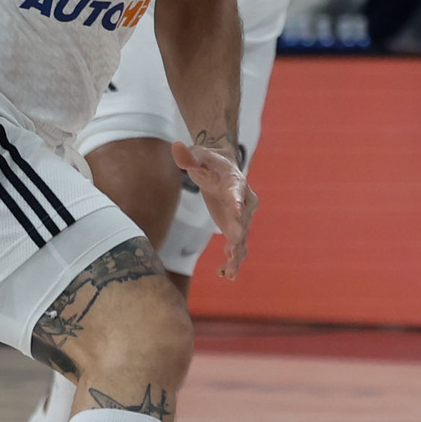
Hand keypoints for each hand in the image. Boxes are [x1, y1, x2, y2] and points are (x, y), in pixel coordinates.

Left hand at [174, 139, 255, 279]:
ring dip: (236, 256)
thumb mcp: (198, 157)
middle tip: (233, 249)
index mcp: (235, 182)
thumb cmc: (210, 163)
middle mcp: (244, 203)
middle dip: (239, 235)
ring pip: (242, 240)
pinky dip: (232, 262)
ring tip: (228, 271)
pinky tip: (223, 275)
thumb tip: (175, 146)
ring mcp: (241, 219)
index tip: (238, 211)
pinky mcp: (236, 230)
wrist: (223, 170)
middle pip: (243, 220)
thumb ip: (188, 156)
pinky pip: (237, 248)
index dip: (237, 201)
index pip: (237, 192)